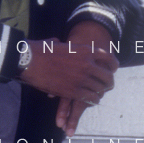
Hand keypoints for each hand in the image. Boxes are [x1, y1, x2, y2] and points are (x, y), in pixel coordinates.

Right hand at [20, 21, 117, 136]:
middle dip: (109, 81)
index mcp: (86, 50)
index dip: (113, 65)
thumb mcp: (57, 43)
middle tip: (108, 85)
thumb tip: (58, 42)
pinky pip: (91, 98)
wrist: (30, 62)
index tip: (112, 69)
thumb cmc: (40, 51)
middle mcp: (87, 64)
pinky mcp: (74, 91)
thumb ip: (63, 45)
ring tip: (99, 94)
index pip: (108, 58)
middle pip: (107, 76)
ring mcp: (82, 78)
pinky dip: (93, 100)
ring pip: (100, 89)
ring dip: (101, 92)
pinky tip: (92, 100)